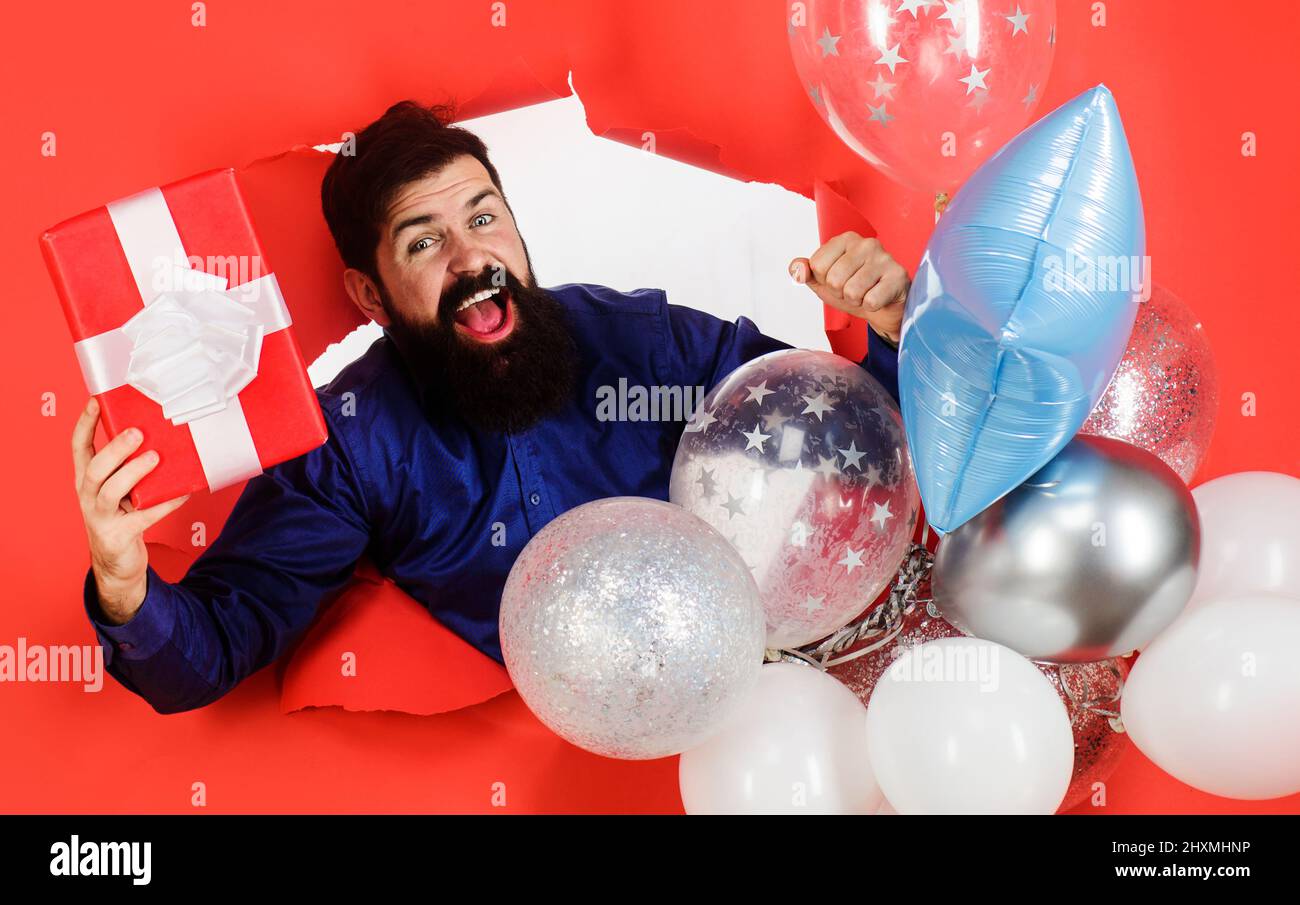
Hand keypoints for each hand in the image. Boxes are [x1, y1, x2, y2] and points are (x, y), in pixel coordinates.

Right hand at [72, 397, 189, 623]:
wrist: (117, 564)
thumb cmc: (122, 517)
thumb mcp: (119, 490)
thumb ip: (128, 468)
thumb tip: (161, 437)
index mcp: (86, 480)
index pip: (78, 448)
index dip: (85, 424)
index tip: (96, 401)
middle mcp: (88, 497)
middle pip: (94, 469)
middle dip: (115, 449)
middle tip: (137, 433)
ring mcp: (101, 518)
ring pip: (111, 491)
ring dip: (133, 472)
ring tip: (155, 457)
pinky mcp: (119, 536)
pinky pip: (144, 517)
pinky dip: (164, 503)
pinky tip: (183, 493)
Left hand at [789, 232, 909, 343]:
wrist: (884, 306)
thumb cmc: (854, 289)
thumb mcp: (824, 282)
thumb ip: (806, 273)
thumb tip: (796, 268)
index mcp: (845, 239)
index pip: (816, 266)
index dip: (824, 281)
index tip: (839, 280)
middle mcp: (866, 243)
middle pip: (833, 280)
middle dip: (840, 293)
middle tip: (853, 290)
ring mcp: (884, 258)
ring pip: (852, 292)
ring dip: (856, 301)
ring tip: (866, 293)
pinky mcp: (898, 276)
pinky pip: (871, 301)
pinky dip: (871, 306)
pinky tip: (879, 297)